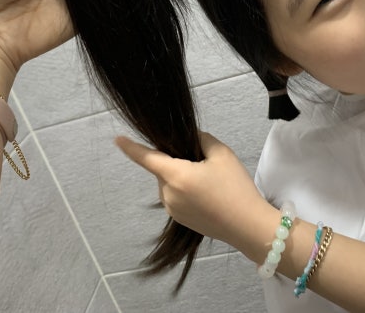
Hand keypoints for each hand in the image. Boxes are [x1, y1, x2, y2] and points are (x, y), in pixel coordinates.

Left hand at [116, 132, 273, 252]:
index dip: (131, 147)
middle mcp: (168, 194)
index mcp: (176, 175)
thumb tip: (190, 138)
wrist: (247, 225)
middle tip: (205, 164)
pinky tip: (207, 195)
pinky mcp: (179, 220)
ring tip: (210, 183)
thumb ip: (201, 139)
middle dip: (177, 161)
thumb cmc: (235, 187)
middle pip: (163, 169)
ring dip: (181, 177)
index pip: (147, 158)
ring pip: (169, 183)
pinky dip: (185, 190)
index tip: (117, 139)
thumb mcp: (222, 154)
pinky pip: (175, 197)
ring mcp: (172, 209)